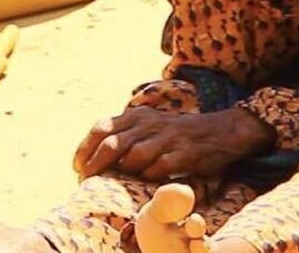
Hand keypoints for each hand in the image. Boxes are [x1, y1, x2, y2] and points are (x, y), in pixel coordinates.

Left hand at [72, 106, 274, 181]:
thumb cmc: (179, 133)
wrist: (221, 131)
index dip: (85, 147)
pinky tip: (147, 180)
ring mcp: (167, 138)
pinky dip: (148, 176)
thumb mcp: (151, 125)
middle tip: (88, 179)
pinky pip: (157, 169)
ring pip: (133, 157)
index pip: (102, 127)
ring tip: (118, 182)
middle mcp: (150, 124)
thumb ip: (127, 134)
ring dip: (123, 172)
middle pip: (112, 144)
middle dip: (96, 164)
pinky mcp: (183, 154)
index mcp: (139, 115)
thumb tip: (95, 154)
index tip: (77, 166)